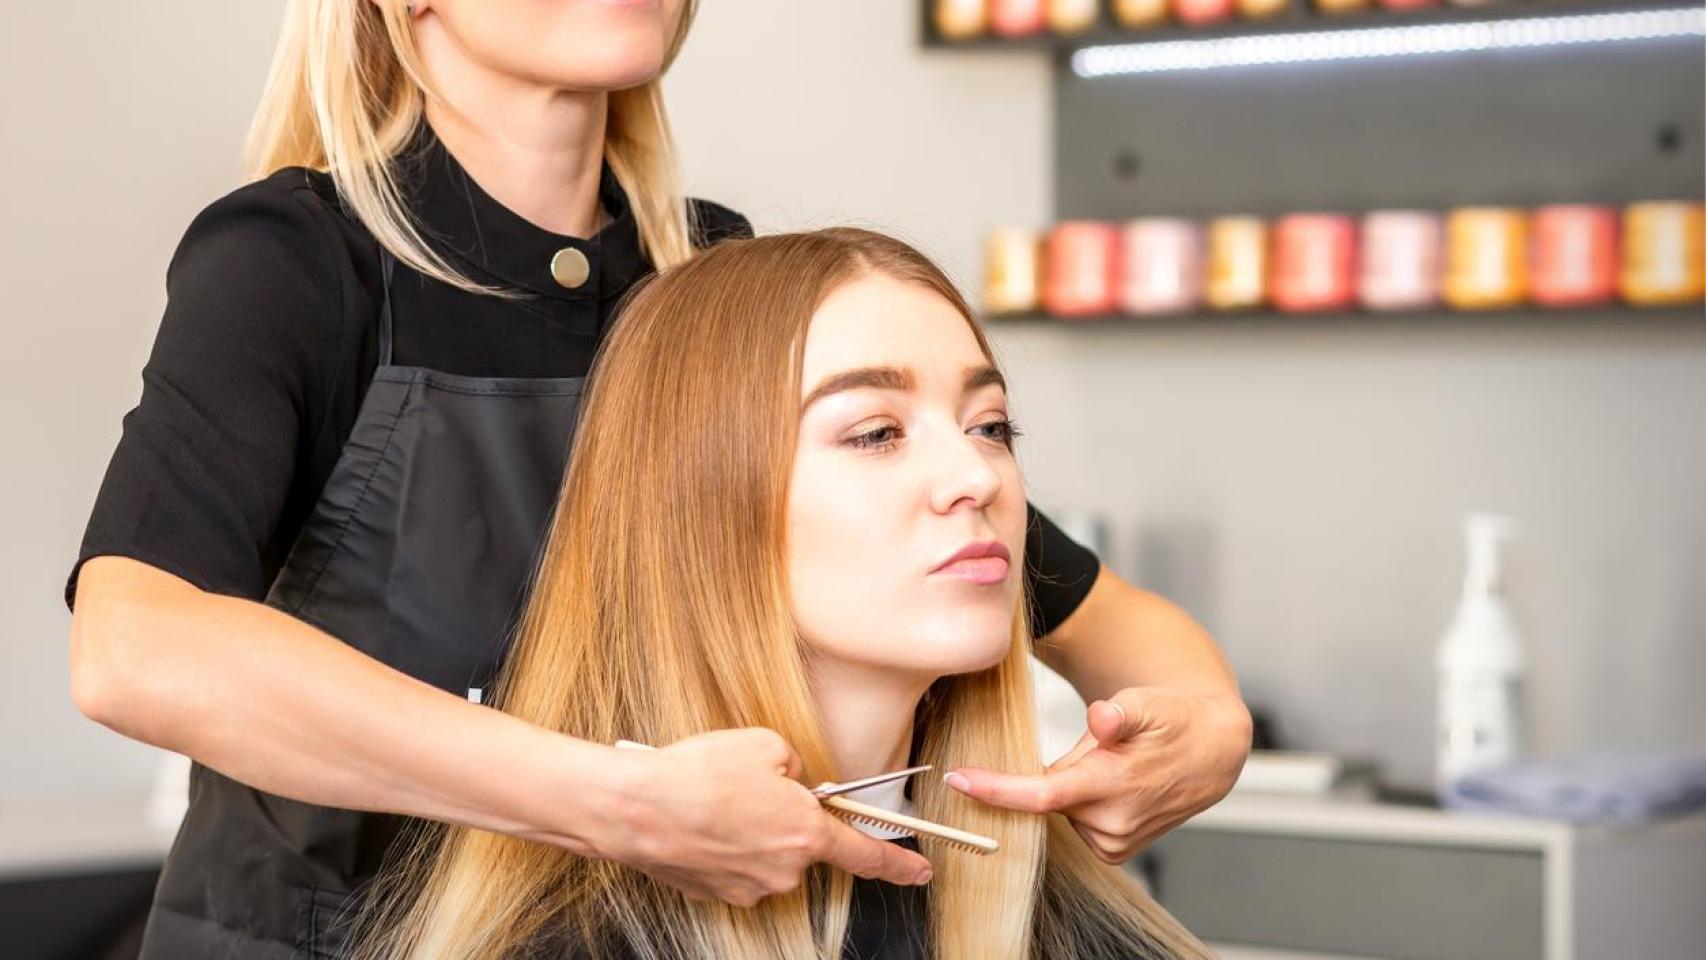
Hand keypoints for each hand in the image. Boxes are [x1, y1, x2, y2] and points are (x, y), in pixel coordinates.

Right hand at [593, 728, 933, 905]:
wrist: (637, 807)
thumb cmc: (699, 773)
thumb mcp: (764, 745)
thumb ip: (794, 765)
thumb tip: (793, 780)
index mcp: (807, 833)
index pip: (866, 855)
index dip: (898, 866)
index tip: (920, 873)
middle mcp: (784, 870)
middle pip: (802, 843)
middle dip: (784, 817)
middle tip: (748, 788)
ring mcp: (749, 887)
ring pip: (766, 853)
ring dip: (750, 829)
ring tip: (715, 801)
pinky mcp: (717, 894)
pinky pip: (735, 864)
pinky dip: (724, 844)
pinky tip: (701, 820)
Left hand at [944, 686, 1251, 862]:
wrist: (1212, 752)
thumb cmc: (1173, 720)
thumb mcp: (1148, 702)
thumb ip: (1121, 712)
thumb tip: (1101, 717)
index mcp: (1112, 784)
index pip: (1041, 795)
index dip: (996, 790)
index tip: (958, 778)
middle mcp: (1112, 822)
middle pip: (1045, 799)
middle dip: (1048, 771)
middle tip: (1092, 747)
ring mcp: (1114, 841)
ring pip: (1060, 811)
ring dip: (1069, 787)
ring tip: (1111, 764)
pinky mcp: (1116, 851)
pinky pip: (1075, 824)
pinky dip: (1079, 803)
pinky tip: (1109, 785)